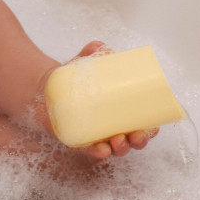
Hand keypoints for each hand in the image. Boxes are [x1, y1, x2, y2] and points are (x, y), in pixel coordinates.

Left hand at [64, 41, 158, 161]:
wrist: (46, 87)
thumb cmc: (74, 78)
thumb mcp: (85, 63)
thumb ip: (94, 50)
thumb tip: (105, 47)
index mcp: (121, 113)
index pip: (142, 125)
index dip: (151, 130)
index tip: (153, 128)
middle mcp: (111, 127)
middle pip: (132, 140)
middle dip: (138, 141)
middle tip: (135, 134)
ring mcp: (96, 136)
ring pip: (114, 148)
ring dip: (121, 148)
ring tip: (118, 140)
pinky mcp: (78, 140)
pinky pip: (90, 151)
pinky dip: (97, 152)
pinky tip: (102, 150)